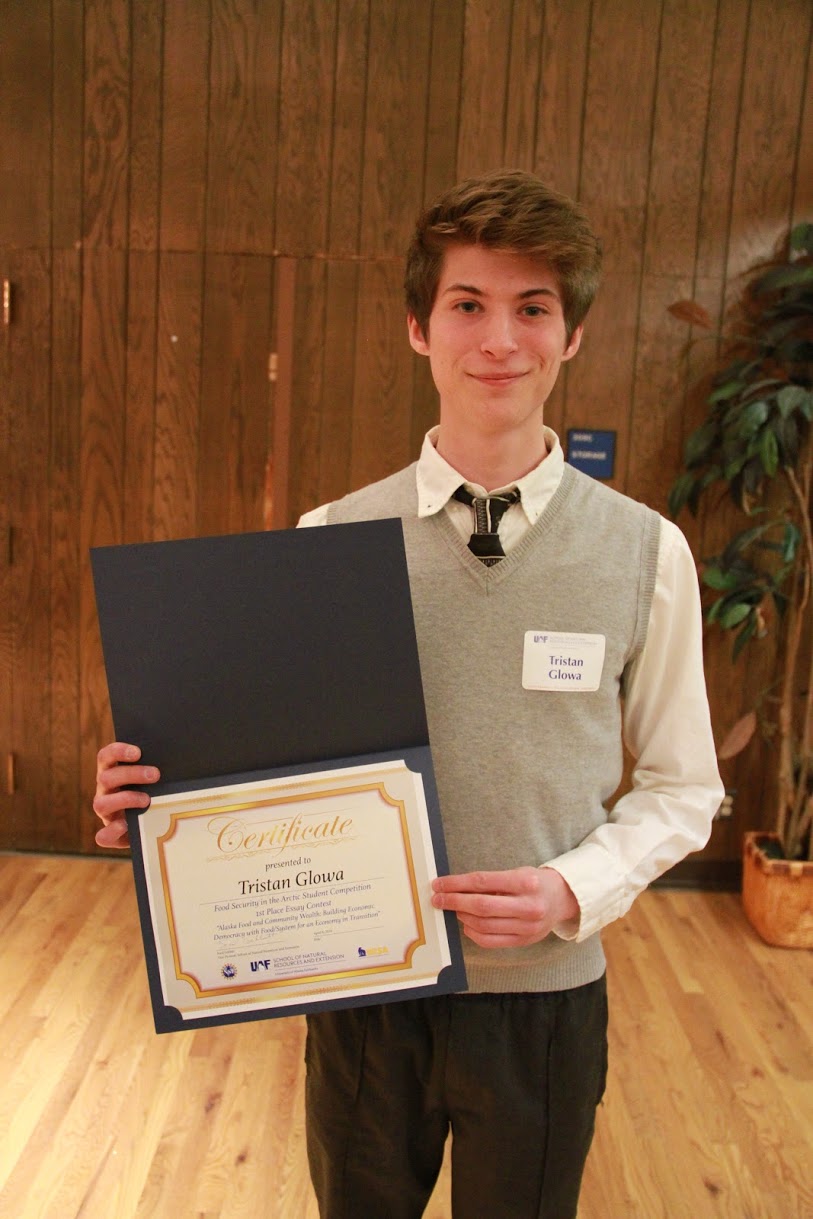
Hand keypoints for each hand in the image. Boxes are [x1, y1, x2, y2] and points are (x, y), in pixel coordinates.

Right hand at [93, 742, 159, 848]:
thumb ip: (160, 769)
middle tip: (155, 774)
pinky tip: (126, 825)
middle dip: (131, 774)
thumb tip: (183, 757)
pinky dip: (112, 831)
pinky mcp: (109, 835)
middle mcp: (105, 791)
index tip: (138, 752)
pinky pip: (102, 836)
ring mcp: (105, 813)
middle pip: (106, 778)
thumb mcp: (157, 780)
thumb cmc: (156, 794)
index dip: (118, 751)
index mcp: (112, 773)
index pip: (106, 757)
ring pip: (101, 804)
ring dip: (125, 799)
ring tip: (147, 800)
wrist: (154, 827)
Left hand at [430, 866, 578, 947]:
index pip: (482, 881)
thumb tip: (455, 889)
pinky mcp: (524, 941)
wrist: (562, 899)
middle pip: (481, 906)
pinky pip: (490, 941)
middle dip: (454, 902)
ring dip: (462, 916)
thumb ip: (490, 882)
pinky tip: (467, 923)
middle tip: (438, 899)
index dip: (456, 883)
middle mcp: (528, 906)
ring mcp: (527, 927)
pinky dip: (472, 933)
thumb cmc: (534, 883)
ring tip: (454, 909)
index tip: (439, 884)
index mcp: (525, 882)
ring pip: (483, 925)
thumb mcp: (516, 873)